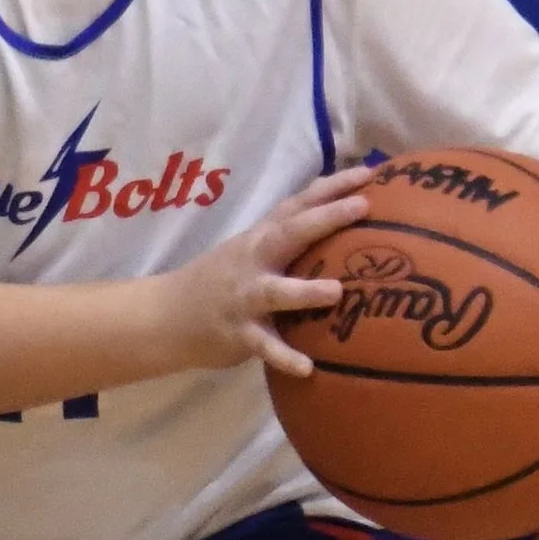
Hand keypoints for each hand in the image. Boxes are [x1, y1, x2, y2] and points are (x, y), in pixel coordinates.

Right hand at [158, 168, 372, 376]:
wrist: (168, 315)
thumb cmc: (224, 280)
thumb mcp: (253, 250)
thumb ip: (291, 237)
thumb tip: (344, 220)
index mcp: (262, 236)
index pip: (299, 203)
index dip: (333, 186)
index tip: (370, 172)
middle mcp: (254, 259)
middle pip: (289, 233)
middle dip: (325, 219)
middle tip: (362, 207)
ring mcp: (245, 296)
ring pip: (276, 291)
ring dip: (305, 291)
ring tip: (336, 291)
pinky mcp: (238, 332)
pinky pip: (264, 345)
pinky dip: (284, 356)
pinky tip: (307, 368)